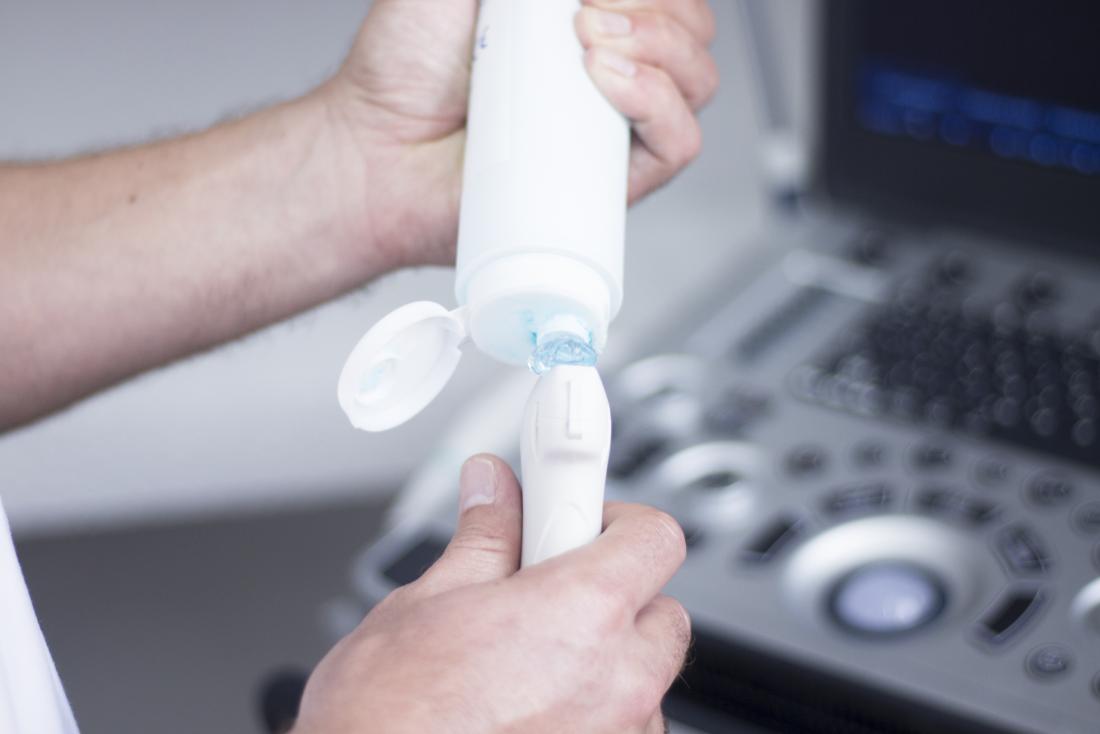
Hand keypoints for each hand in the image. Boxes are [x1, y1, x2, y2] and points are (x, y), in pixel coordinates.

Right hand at [294, 455, 690, 733]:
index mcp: (582, 613)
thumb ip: (482, 539)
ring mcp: (619, 733)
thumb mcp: (426, 603)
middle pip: (659, 610)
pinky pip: (625, 727)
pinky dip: (592, 712)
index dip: (615, 519)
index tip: (579, 520)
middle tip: (546, 592)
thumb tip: (492, 490)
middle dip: (611, 593)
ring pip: (643, 677)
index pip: (654, 537)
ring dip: (602, 661)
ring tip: (525, 663)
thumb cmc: (387, 716)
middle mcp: (619, 680)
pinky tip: (529, 708)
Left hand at [320, 0, 717, 267]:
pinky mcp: (613, 181)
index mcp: (585, 19)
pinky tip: (608, 82)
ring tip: (588, 45)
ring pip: (697, 80)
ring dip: (660, 48)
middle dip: (656, 10)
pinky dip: (660, 104)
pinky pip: (678, 144)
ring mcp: (615, 125)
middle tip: (585, 12)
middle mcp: (610, 70)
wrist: (377, 147)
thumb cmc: (405, 66)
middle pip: (693, 30)